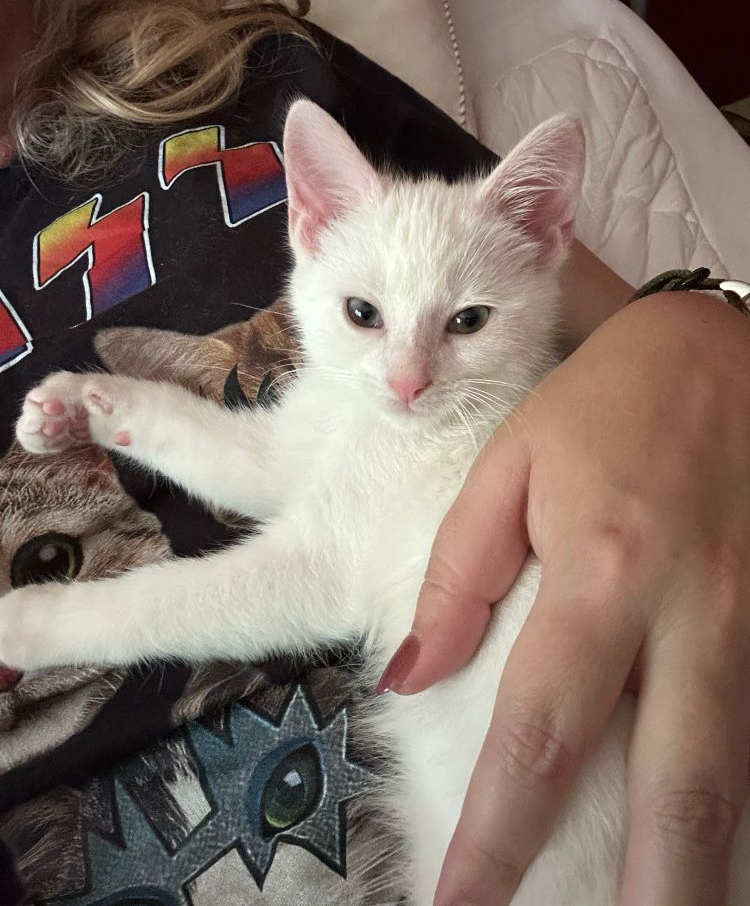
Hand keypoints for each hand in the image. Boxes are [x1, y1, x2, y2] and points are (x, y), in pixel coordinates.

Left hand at [382, 292, 749, 905]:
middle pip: (678, 788)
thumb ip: (458, 573)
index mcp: (605, 570)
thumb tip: (409, 676)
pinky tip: (719, 840)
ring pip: (737, 772)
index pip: (541, 732)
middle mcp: (693, 612)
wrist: (727, 351)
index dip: (503, 834)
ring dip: (704, 863)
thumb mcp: (511, 462)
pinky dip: (743, 794)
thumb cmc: (607, 402)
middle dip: (648, 895)